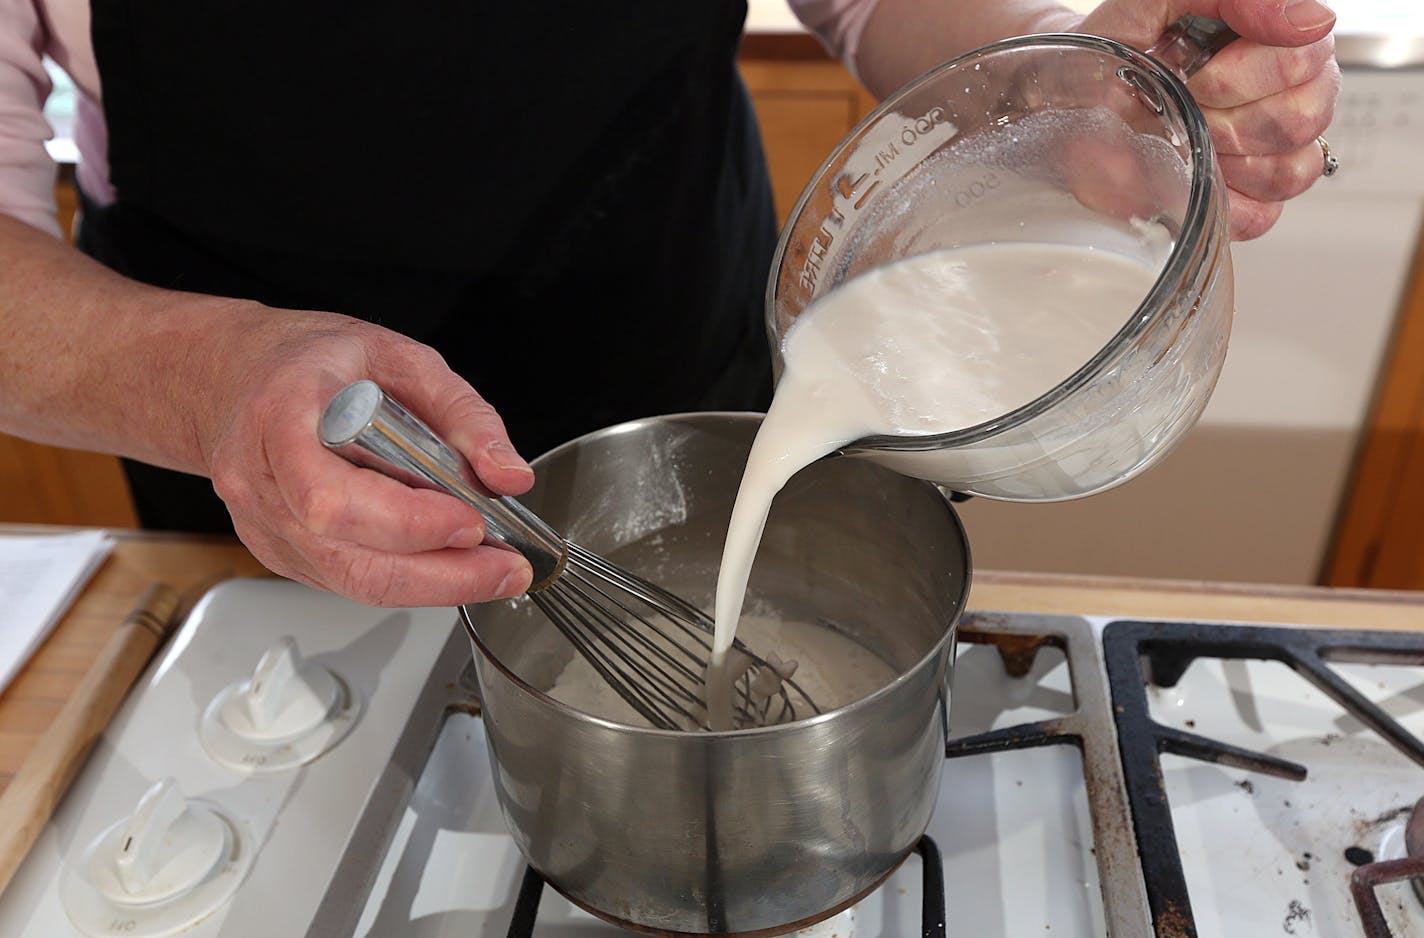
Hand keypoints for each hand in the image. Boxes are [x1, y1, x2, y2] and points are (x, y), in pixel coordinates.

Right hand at [200, 306, 536, 606]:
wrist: (231, 375)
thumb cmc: (308, 362)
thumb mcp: (396, 356)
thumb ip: (461, 412)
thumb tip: (508, 473)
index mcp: (281, 419)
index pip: (335, 499)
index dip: (409, 522)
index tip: (471, 519)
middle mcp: (261, 482)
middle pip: (348, 558)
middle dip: (439, 575)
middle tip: (504, 568)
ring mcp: (263, 524)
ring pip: (349, 582)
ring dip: (430, 587)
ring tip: (489, 571)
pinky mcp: (277, 550)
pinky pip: (344, 581)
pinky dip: (403, 581)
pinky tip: (444, 564)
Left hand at [1077, 0, 1340, 239]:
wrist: (1067, 99)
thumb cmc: (1115, 49)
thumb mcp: (1157, 1)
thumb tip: (1312, 19)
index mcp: (1278, 41)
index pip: (1309, 58)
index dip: (1243, 73)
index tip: (1194, 73)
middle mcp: (1287, 94)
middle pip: (1304, 116)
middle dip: (1227, 115)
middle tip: (1183, 105)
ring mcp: (1272, 153)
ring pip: (1293, 169)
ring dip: (1225, 156)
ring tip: (1185, 136)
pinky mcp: (1249, 204)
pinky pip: (1264, 214)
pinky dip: (1221, 200)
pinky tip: (1191, 172)